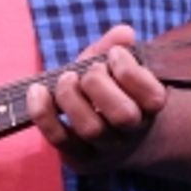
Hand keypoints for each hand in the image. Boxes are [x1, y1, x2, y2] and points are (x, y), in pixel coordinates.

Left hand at [27, 25, 166, 175]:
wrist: (114, 139)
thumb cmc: (113, 91)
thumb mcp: (116, 67)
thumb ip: (117, 46)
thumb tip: (124, 32)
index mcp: (150, 108)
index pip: (152, 97)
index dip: (130, 71)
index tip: (115, 54)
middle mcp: (132, 133)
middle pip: (123, 115)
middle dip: (99, 84)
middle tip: (89, 70)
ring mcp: (106, 149)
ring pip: (91, 128)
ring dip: (71, 96)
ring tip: (66, 79)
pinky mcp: (78, 157)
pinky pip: (59, 139)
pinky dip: (43, 113)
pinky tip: (37, 90)